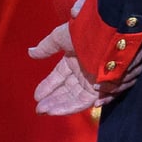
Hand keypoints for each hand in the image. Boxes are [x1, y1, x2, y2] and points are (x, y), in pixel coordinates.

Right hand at [28, 0, 141, 114]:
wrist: (110, 30)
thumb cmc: (86, 30)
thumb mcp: (62, 36)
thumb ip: (47, 46)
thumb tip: (31, 52)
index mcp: (76, 58)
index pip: (59, 76)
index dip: (48, 86)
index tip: (37, 96)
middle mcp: (85, 69)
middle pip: (67, 89)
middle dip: (52, 99)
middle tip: (39, 109)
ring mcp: (94, 78)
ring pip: (74, 97)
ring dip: (59, 105)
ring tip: (45, 111)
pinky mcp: (103, 87)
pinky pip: (87, 100)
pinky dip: (73, 106)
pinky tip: (59, 110)